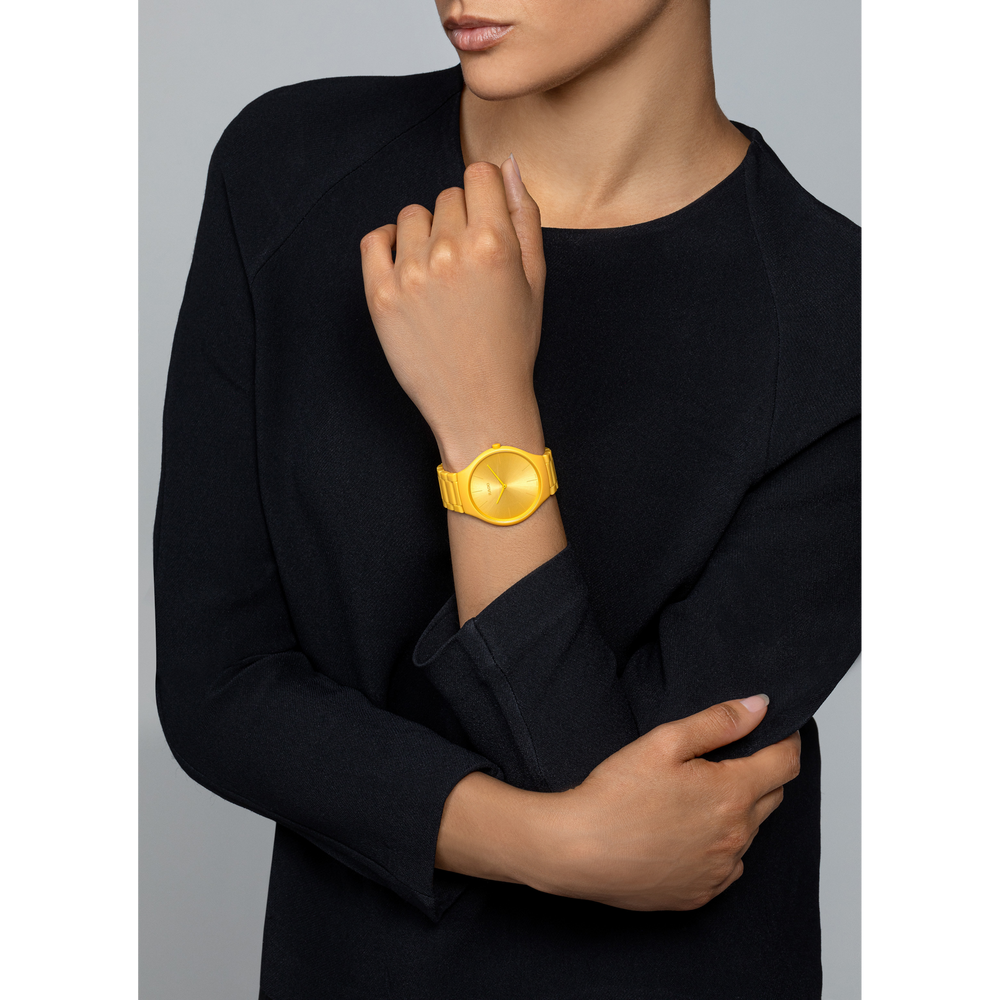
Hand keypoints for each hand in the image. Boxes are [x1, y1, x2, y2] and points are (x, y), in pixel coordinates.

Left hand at [360, 157, 546, 470]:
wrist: (479, 403)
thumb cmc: (511, 344)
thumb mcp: (535, 279)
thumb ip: (524, 216)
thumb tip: (506, 163)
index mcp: (493, 244)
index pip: (479, 175)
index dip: (485, 197)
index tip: (486, 224)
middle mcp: (449, 253)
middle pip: (447, 197)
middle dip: (459, 221)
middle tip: (468, 267)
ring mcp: (410, 274)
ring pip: (412, 215)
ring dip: (425, 234)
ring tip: (440, 275)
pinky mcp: (381, 296)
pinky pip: (375, 240)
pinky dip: (389, 244)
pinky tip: (407, 267)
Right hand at [436, 696, 800, 910]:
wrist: (578, 850)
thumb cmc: (615, 795)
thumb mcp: (663, 742)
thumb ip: (717, 722)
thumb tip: (759, 707)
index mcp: (732, 794)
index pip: (786, 763)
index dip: (785, 741)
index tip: (774, 731)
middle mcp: (736, 837)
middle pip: (771, 796)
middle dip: (758, 773)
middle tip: (721, 760)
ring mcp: (721, 870)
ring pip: (748, 832)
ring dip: (736, 811)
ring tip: (692, 798)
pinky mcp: (702, 894)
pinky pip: (727, 864)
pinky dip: (718, 845)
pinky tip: (684, 832)